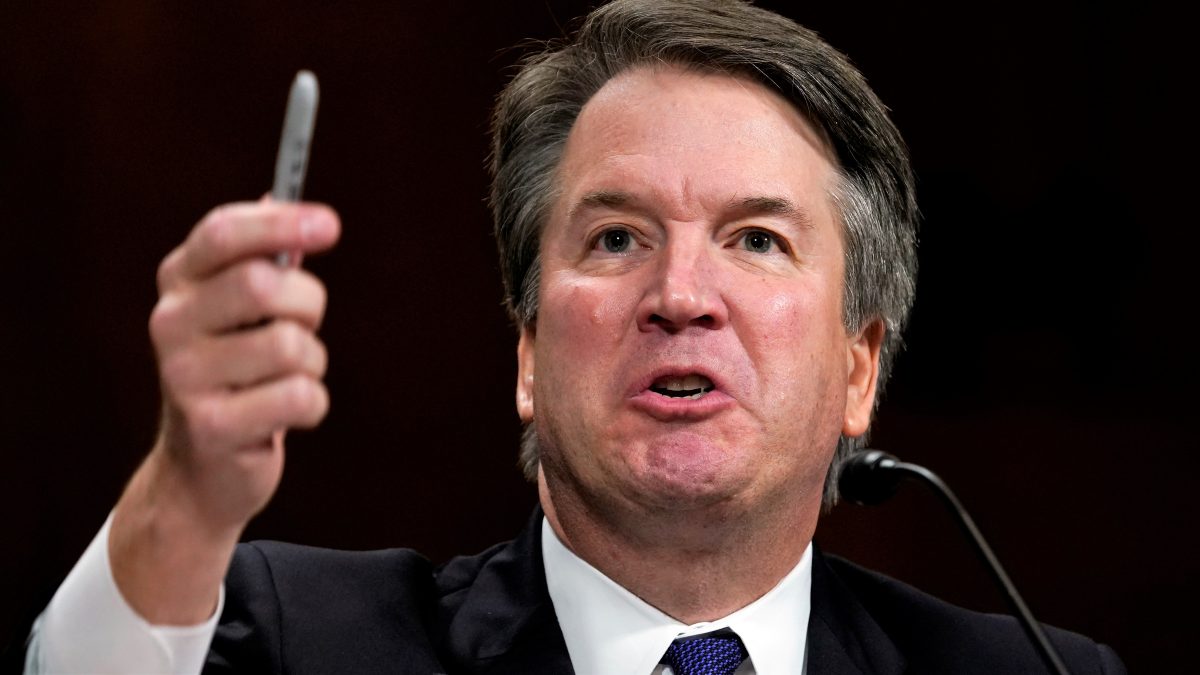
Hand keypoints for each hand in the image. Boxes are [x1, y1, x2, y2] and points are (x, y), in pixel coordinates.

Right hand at [110, 200, 338, 623]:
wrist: (203, 471)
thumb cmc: (238, 374)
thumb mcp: (242, 312)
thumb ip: (263, 258)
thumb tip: (280, 194)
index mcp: (178, 282)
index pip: (223, 233)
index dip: (280, 223)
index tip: (330, 225)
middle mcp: (169, 322)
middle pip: (264, 285)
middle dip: (308, 305)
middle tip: (306, 326)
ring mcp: (183, 375)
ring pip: (290, 346)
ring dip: (312, 364)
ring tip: (287, 379)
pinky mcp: (211, 425)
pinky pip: (300, 396)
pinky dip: (312, 405)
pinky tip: (285, 414)